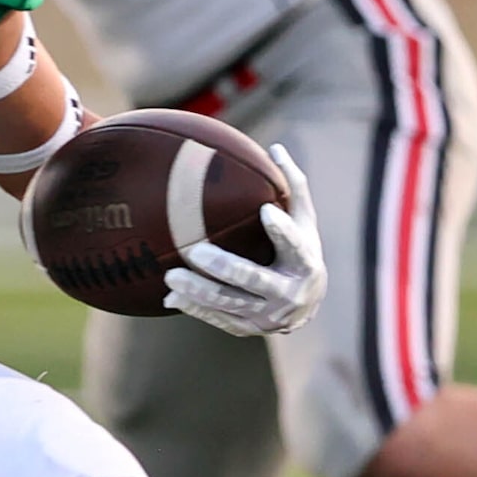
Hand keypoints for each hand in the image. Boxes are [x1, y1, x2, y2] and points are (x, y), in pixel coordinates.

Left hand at [164, 144, 326, 336]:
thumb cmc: (301, 249)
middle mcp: (289, 292)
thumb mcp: (304, 221)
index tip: (264, 210)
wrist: (306, 304)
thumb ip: (293, 186)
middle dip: (225, 267)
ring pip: (230, 303)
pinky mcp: (249, 329)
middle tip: (195, 252)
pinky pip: (219, 319)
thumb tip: (275, 147)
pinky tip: (171, 296)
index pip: (294, 244)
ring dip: (199, 291)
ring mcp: (269, 316)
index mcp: (305, 261)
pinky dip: (195, 308)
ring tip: (170, 275)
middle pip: (253, 279)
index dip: (280, 230)